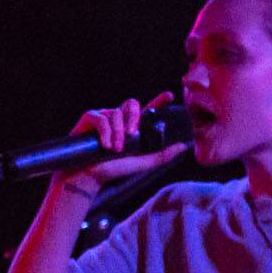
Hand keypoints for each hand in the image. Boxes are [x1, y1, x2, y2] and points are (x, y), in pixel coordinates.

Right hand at [62, 91, 186, 192]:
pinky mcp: (89, 118)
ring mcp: (104, 117)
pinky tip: (105, 145)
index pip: (148, 111)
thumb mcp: (142, 163)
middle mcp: (119, 119)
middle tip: (132, 135)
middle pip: (132, 104)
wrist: (88, 176)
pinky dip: (105, 132)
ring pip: (116, 113)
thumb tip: (184, 147)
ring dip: (117, 133)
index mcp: (133, 128)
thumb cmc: (113, 170)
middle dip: (134, 118)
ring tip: (115, 150)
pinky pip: (100, 118)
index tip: (169, 96)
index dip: (158, 101)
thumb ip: (163, 155)